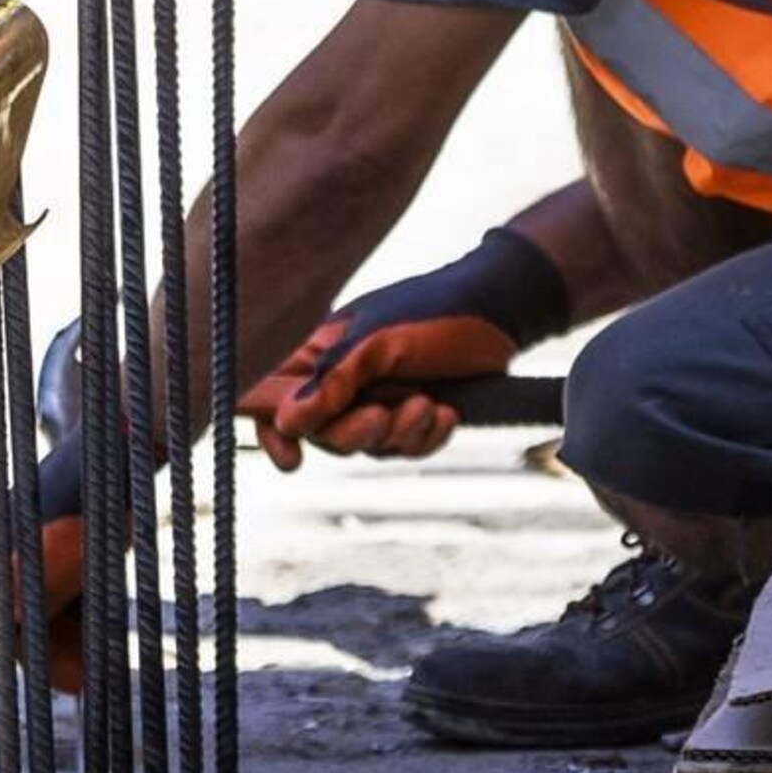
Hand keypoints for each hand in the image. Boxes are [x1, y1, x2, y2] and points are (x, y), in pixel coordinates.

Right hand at [242, 226, 566, 469]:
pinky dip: (424, 438)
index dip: (271, 427)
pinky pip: (402, 448)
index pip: (270, 392)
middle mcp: (340, 377)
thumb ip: (332, 381)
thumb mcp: (379, 344)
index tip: (292, 459)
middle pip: (320, 432)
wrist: (501, 313)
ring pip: (363, 446)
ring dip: (398, 434)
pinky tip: (447, 415)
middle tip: (383, 417)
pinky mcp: (407, 413)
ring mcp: (374, 397)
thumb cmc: (436, 314)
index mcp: (320, 351)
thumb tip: (285, 419)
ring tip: (428, 404)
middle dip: (354, 434)